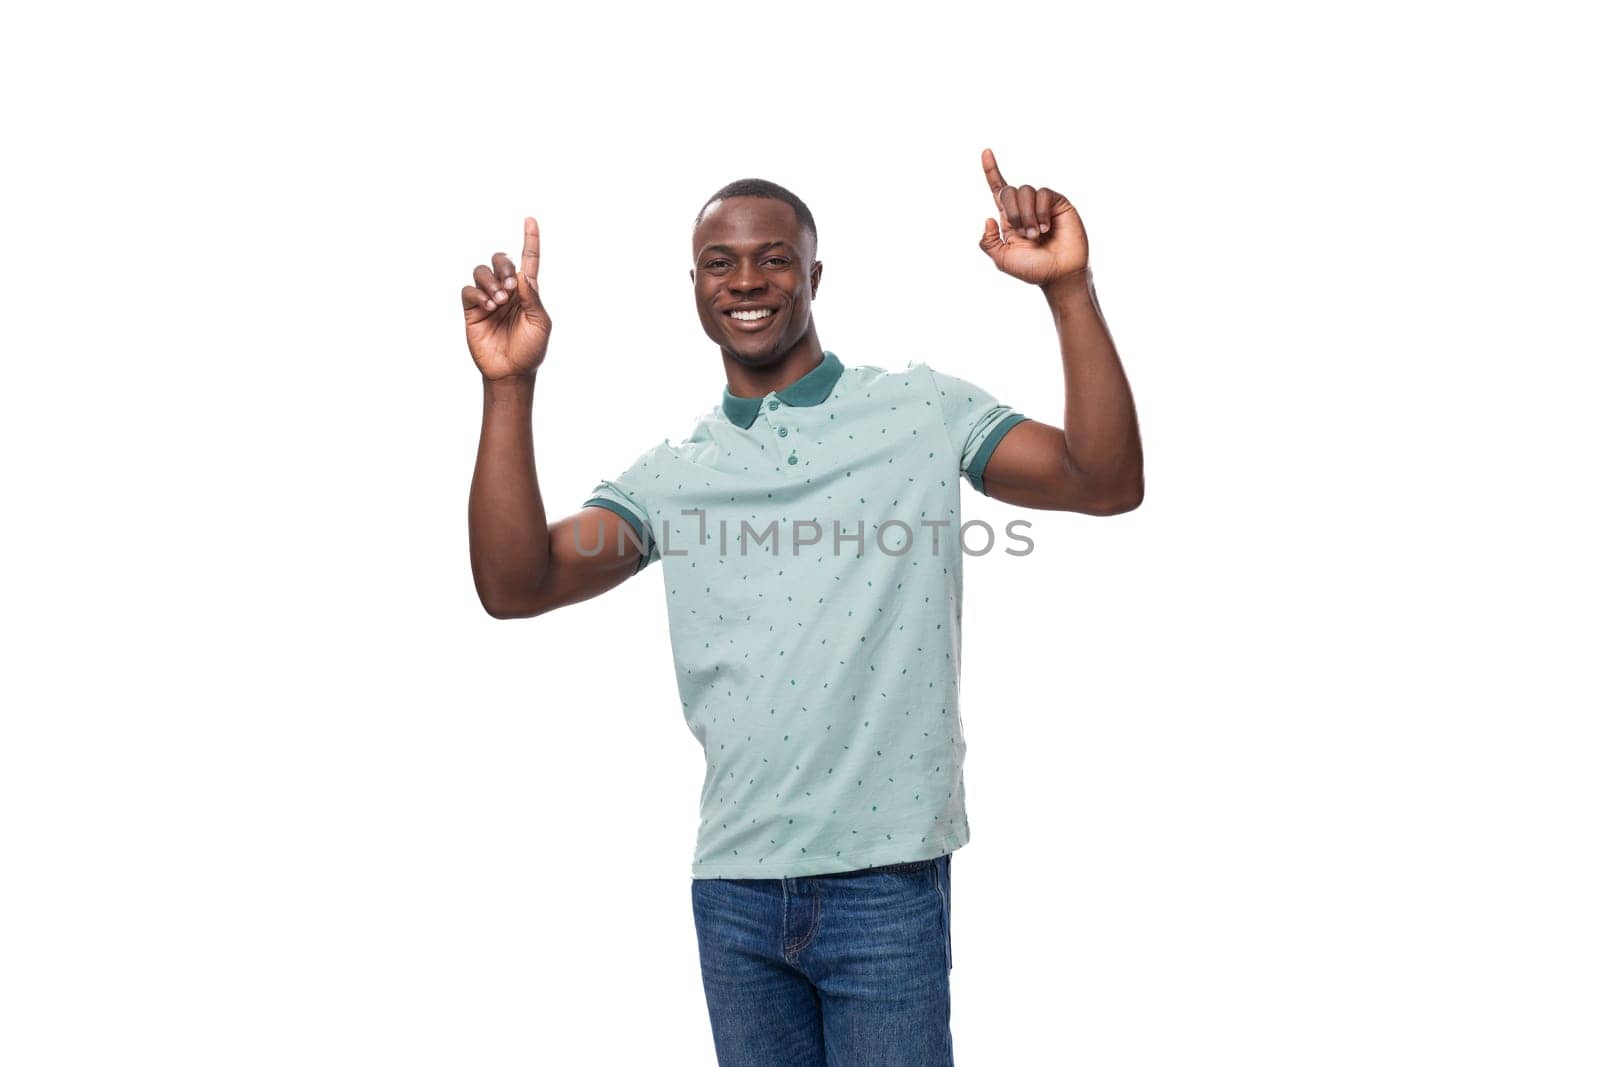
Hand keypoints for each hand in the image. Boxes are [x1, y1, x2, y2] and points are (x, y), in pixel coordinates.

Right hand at [461, 217, 551, 379]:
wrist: (511, 372)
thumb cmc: (530, 349)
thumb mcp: (541, 323)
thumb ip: (533, 298)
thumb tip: (523, 276)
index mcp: (527, 292)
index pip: (529, 259)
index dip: (530, 239)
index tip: (530, 220)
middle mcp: (507, 291)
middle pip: (501, 260)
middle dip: (505, 266)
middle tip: (512, 286)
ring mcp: (488, 299)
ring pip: (482, 271)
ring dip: (491, 282)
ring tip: (499, 301)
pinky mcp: (472, 310)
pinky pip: (469, 290)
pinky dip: (478, 294)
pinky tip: (488, 307)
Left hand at [977, 148, 1088, 286]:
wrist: (1059, 274)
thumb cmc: (1032, 270)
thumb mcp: (1002, 259)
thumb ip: (988, 242)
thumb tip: (987, 218)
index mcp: (1009, 219)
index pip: (998, 190)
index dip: (991, 171)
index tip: (985, 152)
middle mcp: (1024, 208)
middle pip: (1008, 190)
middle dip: (1013, 212)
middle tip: (1024, 234)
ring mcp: (1041, 205)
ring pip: (1025, 191)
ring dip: (1027, 215)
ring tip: (1037, 235)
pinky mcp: (1058, 203)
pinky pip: (1043, 193)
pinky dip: (1040, 211)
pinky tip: (1046, 228)